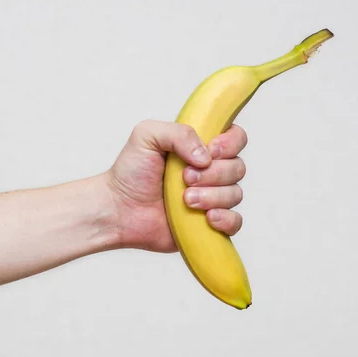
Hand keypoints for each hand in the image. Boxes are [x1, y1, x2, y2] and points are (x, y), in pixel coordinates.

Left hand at [106, 119, 247, 252]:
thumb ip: (178, 132)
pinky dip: (225, 219)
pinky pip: (235, 222)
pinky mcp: (209, 224)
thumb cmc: (130, 172)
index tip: (211, 151)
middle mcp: (210, 171)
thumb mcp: (147, 136)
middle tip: (184, 178)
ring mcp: (211, 198)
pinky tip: (207, 218)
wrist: (119, 209)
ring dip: (212, 196)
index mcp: (200, 147)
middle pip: (238, 167)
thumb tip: (205, 156)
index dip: (230, 144)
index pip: (236, 138)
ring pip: (235, 194)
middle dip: (213, 174)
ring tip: (185, 200)